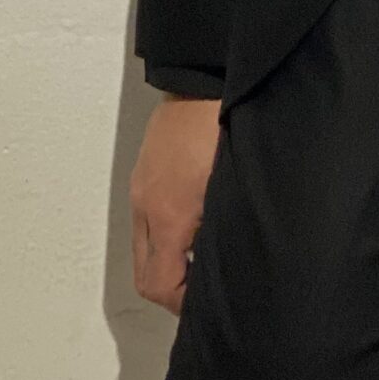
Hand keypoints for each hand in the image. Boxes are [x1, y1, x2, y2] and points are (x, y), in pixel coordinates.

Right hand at [129, 93, 221, 315]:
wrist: (207, 74)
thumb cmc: (229, 126)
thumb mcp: (236, 188)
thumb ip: (228, 231)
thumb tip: (230, 265)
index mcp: (169, 212)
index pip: (159, 283)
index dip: (183, 304)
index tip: (210, 304)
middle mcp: (146, 203)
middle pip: (146, 271)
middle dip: (174, 288)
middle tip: (209, 288)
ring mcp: (143, 185)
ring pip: (146, 245)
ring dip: (172, 259)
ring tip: (210, 253)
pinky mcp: (147, 169)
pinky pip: (149, 218)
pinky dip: (168, 232)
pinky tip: (200, 220)